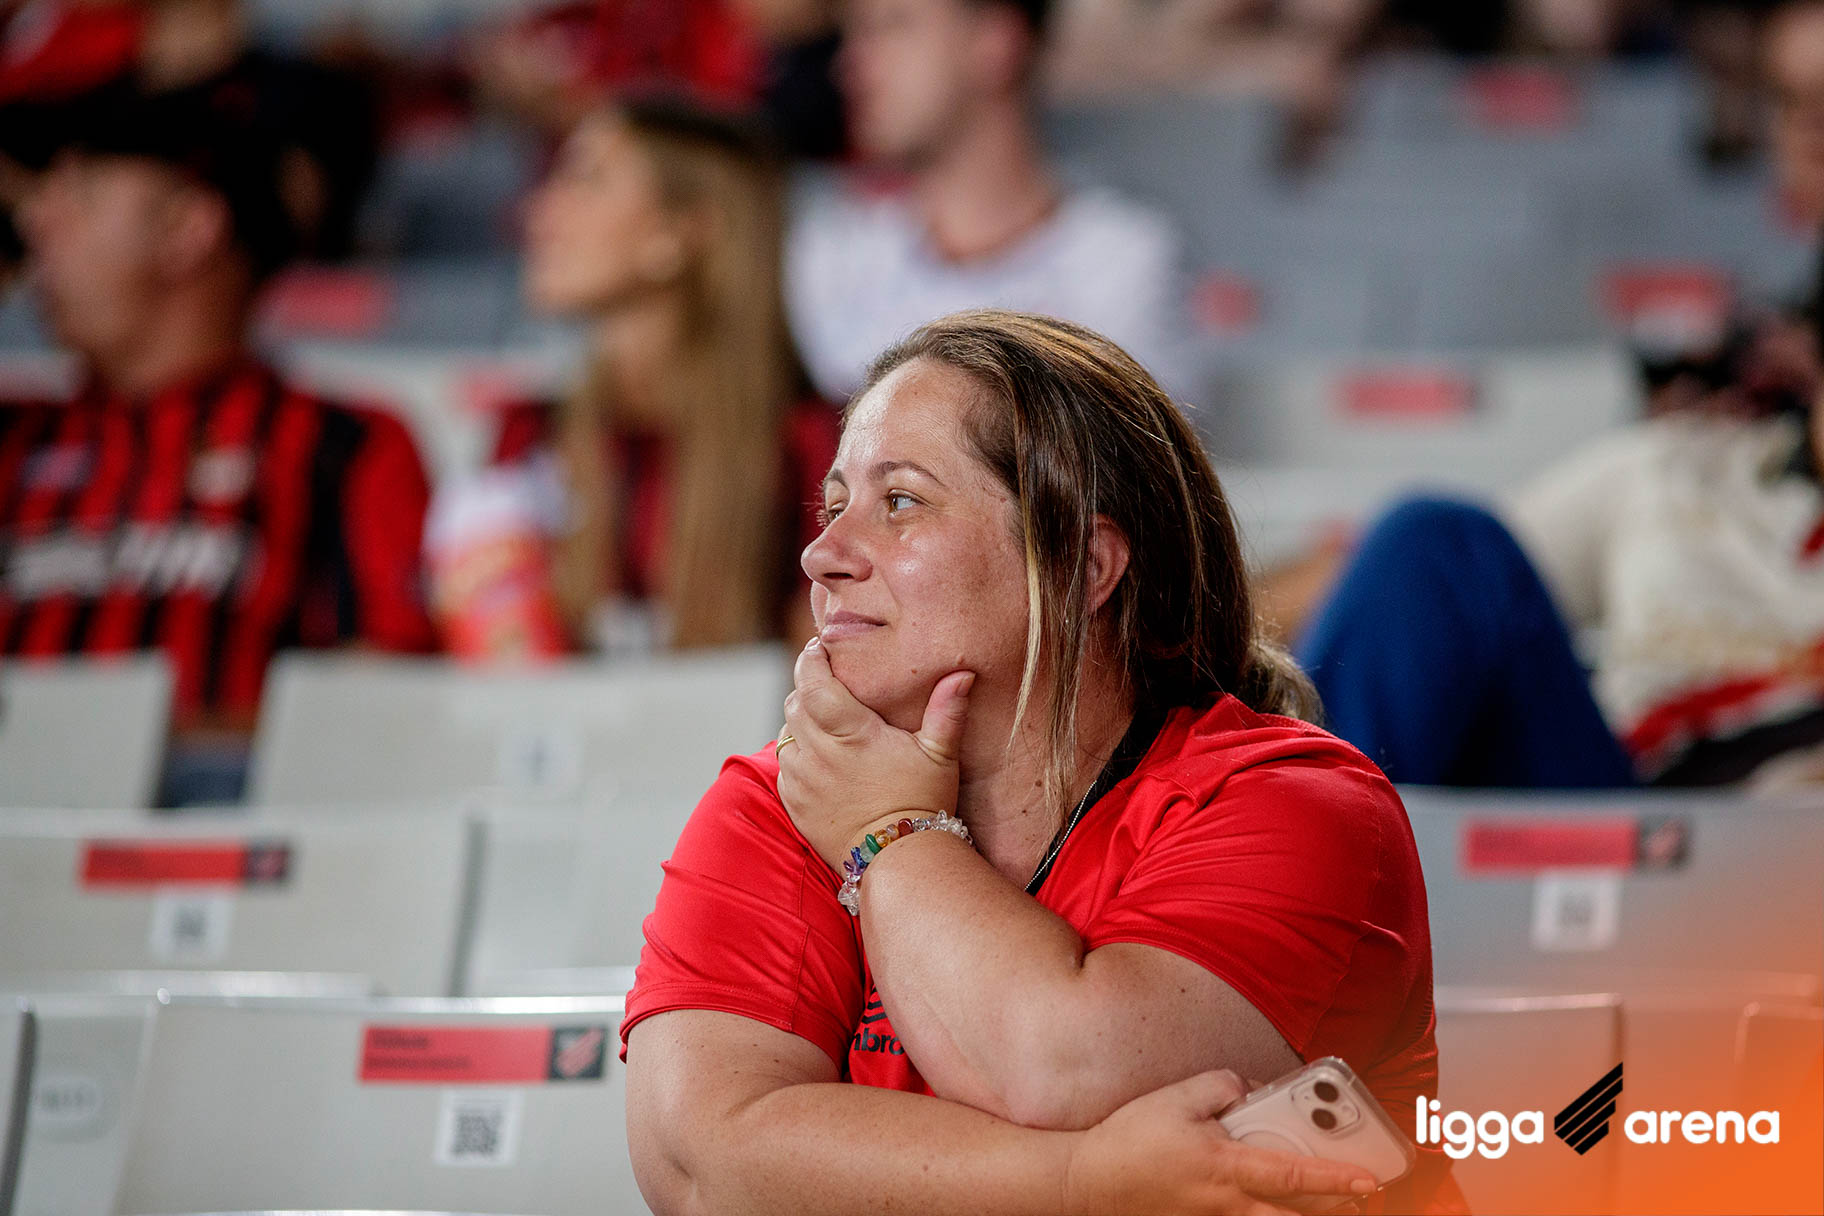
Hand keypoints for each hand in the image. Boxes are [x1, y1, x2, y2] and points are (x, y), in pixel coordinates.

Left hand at [776, 636, 975, 871]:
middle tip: (829, 684)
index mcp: (852, 734)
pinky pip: (785, 766)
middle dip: (808, 688)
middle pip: (795, 703)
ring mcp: (803, 780)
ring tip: (827, 723)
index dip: (811, 660)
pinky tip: (823, 759)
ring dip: (801, 723)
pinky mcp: (795, 803)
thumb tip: (963, 673)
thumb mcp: (940, 755)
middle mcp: (819, 754)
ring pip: (786, 734)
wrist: (899, 860)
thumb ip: (947, 711)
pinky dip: (798, 755)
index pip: (813, 683)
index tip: (819, 648)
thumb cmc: (923, 803)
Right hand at [1063, 1071, 1376, 1215]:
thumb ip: (1223, 1086)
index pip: (1293, 1174)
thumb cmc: (1132, 1140)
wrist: (1091, 1182)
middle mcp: (1228, 1203)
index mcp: (1225, 1165)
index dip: (1335, 1178)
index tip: (1368, 1177)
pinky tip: (1281, 1208)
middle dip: (1337, 1207)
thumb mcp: (1177, 1097)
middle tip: (1367, 1195)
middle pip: (1297, 1215)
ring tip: (1337, 1204)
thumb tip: (1250, 1090)